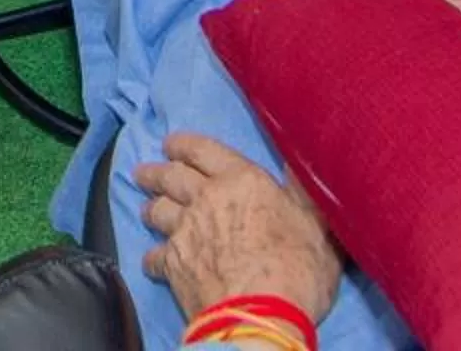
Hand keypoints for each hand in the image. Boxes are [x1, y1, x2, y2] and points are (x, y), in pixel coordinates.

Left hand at [135, 131, 340, 325]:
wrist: (262, 316)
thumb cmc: (297, 269)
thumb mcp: (316, 224)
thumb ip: (302, 193)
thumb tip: (296, 162)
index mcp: (241, 180)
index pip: (204, 150)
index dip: (184, 144)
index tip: (170, 144)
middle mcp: (206, 198)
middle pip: (171, 177)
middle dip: (156, 172)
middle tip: (144, 172)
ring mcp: (185, 231)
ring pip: (158, 210)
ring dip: (151, 208)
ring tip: (147, 209)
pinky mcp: (172, 264)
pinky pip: (154, 255)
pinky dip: (152, 257)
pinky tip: (152, 260)